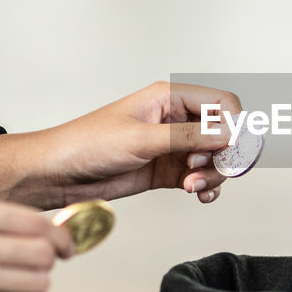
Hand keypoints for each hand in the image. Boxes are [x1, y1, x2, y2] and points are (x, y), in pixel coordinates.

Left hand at [0, 82, 242, 208]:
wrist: (57, 174)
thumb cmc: (86, 144)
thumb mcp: (141, 138)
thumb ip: (188, 136)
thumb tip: (228, 133)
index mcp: (168, 98)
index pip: (221, 103)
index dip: (234, 125)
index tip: (231, 149)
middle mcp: (174, 119)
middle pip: (223, 133)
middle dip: (223, 155)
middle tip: (206, 171)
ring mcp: (171, 146)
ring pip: (214, 158)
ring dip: (213, 174)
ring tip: (194, 186)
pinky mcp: (166, 170)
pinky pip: (200, 176)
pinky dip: (206, 186)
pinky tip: (200, 194)